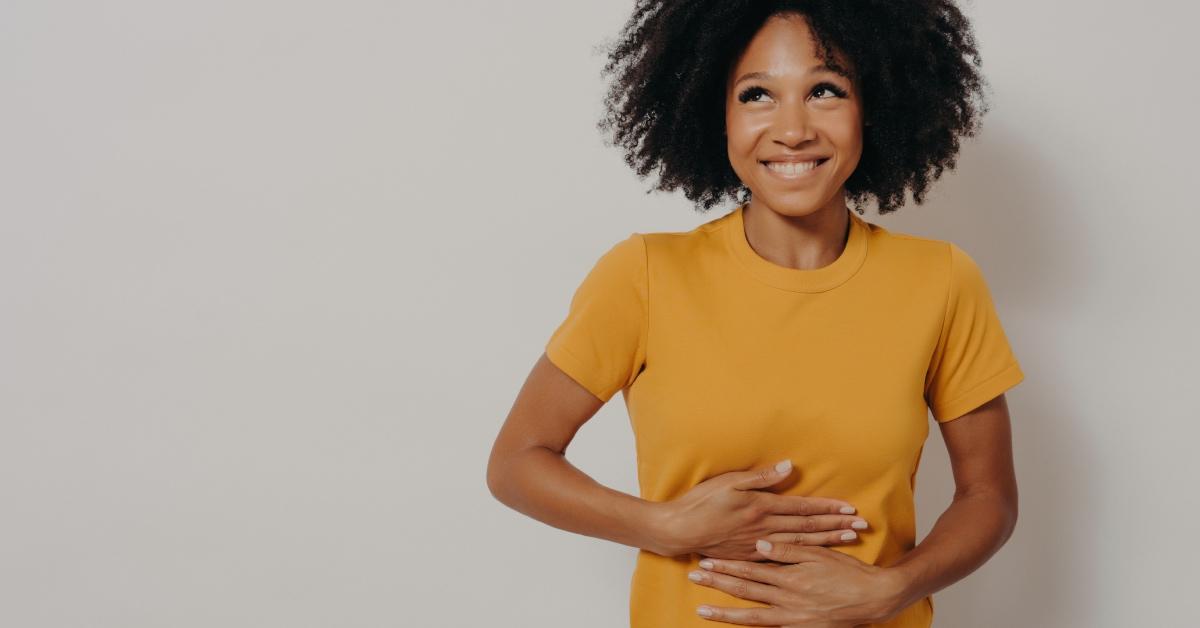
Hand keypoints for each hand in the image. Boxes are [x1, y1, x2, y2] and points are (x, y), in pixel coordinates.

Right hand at [652, 460, 869, 559]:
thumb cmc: (701, 502)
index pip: (803, 508)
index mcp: (762, 507)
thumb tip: (788, 467)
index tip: (851, 509)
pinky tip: (817, 557)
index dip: (828, 508)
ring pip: (801, 544)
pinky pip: (785, 557)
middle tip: (861, 526)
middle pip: (808, 527)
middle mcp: (765, 528)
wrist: (679, 530)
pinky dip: (805, 556)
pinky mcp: (750, 555)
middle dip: (836, 526)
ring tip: (849, 539)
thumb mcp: (729, 481)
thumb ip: (761, 477)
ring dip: (827, 541)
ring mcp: (759, 544)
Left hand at [685, 540, 910, 626]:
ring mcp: (792, 617)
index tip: (705, 561)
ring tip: (702, 610)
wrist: (874, 599)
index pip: (750, 569)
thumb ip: (787, 550)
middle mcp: (787, 598)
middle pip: (745, 590)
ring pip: (751, 616)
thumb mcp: (819, 554)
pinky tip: (735, 627)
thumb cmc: (848, 572)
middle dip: (717, 584)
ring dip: (725, 613)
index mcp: (790, 576)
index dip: (725, 565)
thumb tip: (758, 545)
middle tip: (693, 577)